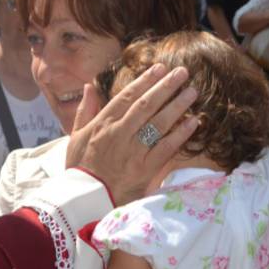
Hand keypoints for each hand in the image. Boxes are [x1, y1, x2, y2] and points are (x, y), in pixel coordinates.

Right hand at [65, 64, 199, 205]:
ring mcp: (133, 151)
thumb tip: (90, 86)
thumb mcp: (75, 136)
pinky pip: (166, 148)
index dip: (145, 81)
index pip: (127, 97)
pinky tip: (194, 122)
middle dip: (165, 87)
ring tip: (192, 91)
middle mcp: (119, 133)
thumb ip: (86, 110)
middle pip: (147, 105)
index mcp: (103, 123)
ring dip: (177, 105)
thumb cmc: (79, 168)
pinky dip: (180, 134)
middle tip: (182, 72)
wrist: (84, 201)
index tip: (159, 68)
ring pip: (159, 123)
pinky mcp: (145, 169)